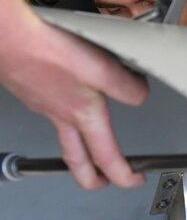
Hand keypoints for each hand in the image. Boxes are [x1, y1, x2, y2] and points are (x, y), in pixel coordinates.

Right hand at [0, 6, 148, 188]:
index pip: (108, 158)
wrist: (8, 38)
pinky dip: (64, 116)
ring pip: (64, 137)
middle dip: (92, 178)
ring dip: (79, 147)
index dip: (125, 175)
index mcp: (83, 117)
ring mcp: (44, 106)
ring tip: (92, 145)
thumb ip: (127, 87)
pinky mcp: (33, 91)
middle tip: (104, 181)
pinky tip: (70, 102)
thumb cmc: (48, 51)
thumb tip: (140, 95)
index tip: (135, 179)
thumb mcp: (103, 70)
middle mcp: (61, 117)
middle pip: (76, 161)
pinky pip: (52, 112)